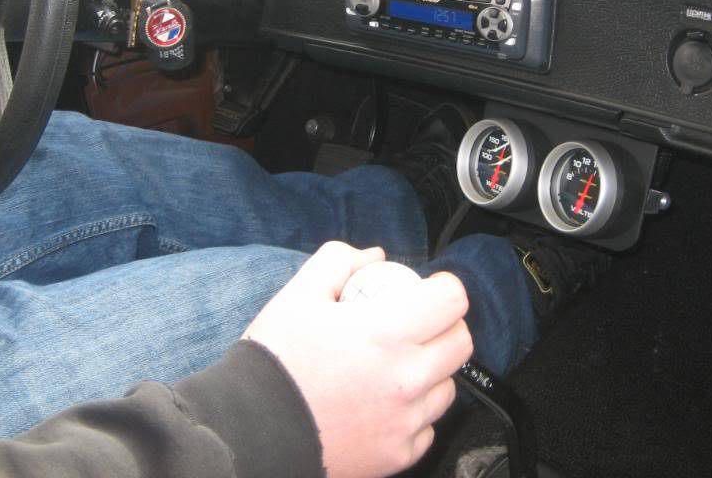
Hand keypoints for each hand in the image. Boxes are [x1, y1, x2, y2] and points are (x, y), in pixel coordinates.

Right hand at [243, 242, 472, 477]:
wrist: (250, 430)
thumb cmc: (275, 362)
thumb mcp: (298, 294)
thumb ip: (339, 262)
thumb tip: (373, 256)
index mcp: (386, 333)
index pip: (452, 301)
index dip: (444, 288)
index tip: (429, 289)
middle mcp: (405, 379)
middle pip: (460, 342)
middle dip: (444, 326)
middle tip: (417, 324)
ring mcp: (405, 422)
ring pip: (447, 387)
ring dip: (431, 371)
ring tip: (394, 366)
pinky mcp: (398, 456)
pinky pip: (426, 427)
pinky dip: (412, 413)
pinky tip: (382, 403)